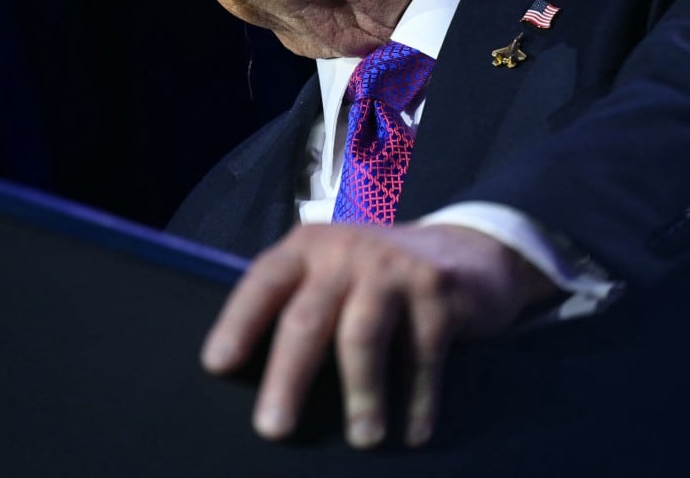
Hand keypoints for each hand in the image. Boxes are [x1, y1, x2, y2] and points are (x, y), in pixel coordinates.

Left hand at [199, 222, 557, 447]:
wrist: (470, 250)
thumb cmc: (383, 279)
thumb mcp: (337, 274)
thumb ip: (302, 304)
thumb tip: (263, 384)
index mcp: (309, 248)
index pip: (264, 283)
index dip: (239, 322)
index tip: (218, 365)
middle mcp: (346, 251)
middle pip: (307, 318)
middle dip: (288, 378)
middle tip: (273, 429)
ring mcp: (395, 267)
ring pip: (363, 337)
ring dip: (361, 395)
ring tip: (363, 440)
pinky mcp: (438, 289)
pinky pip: (422, 353)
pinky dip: (418, 399)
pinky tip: (414, 432)